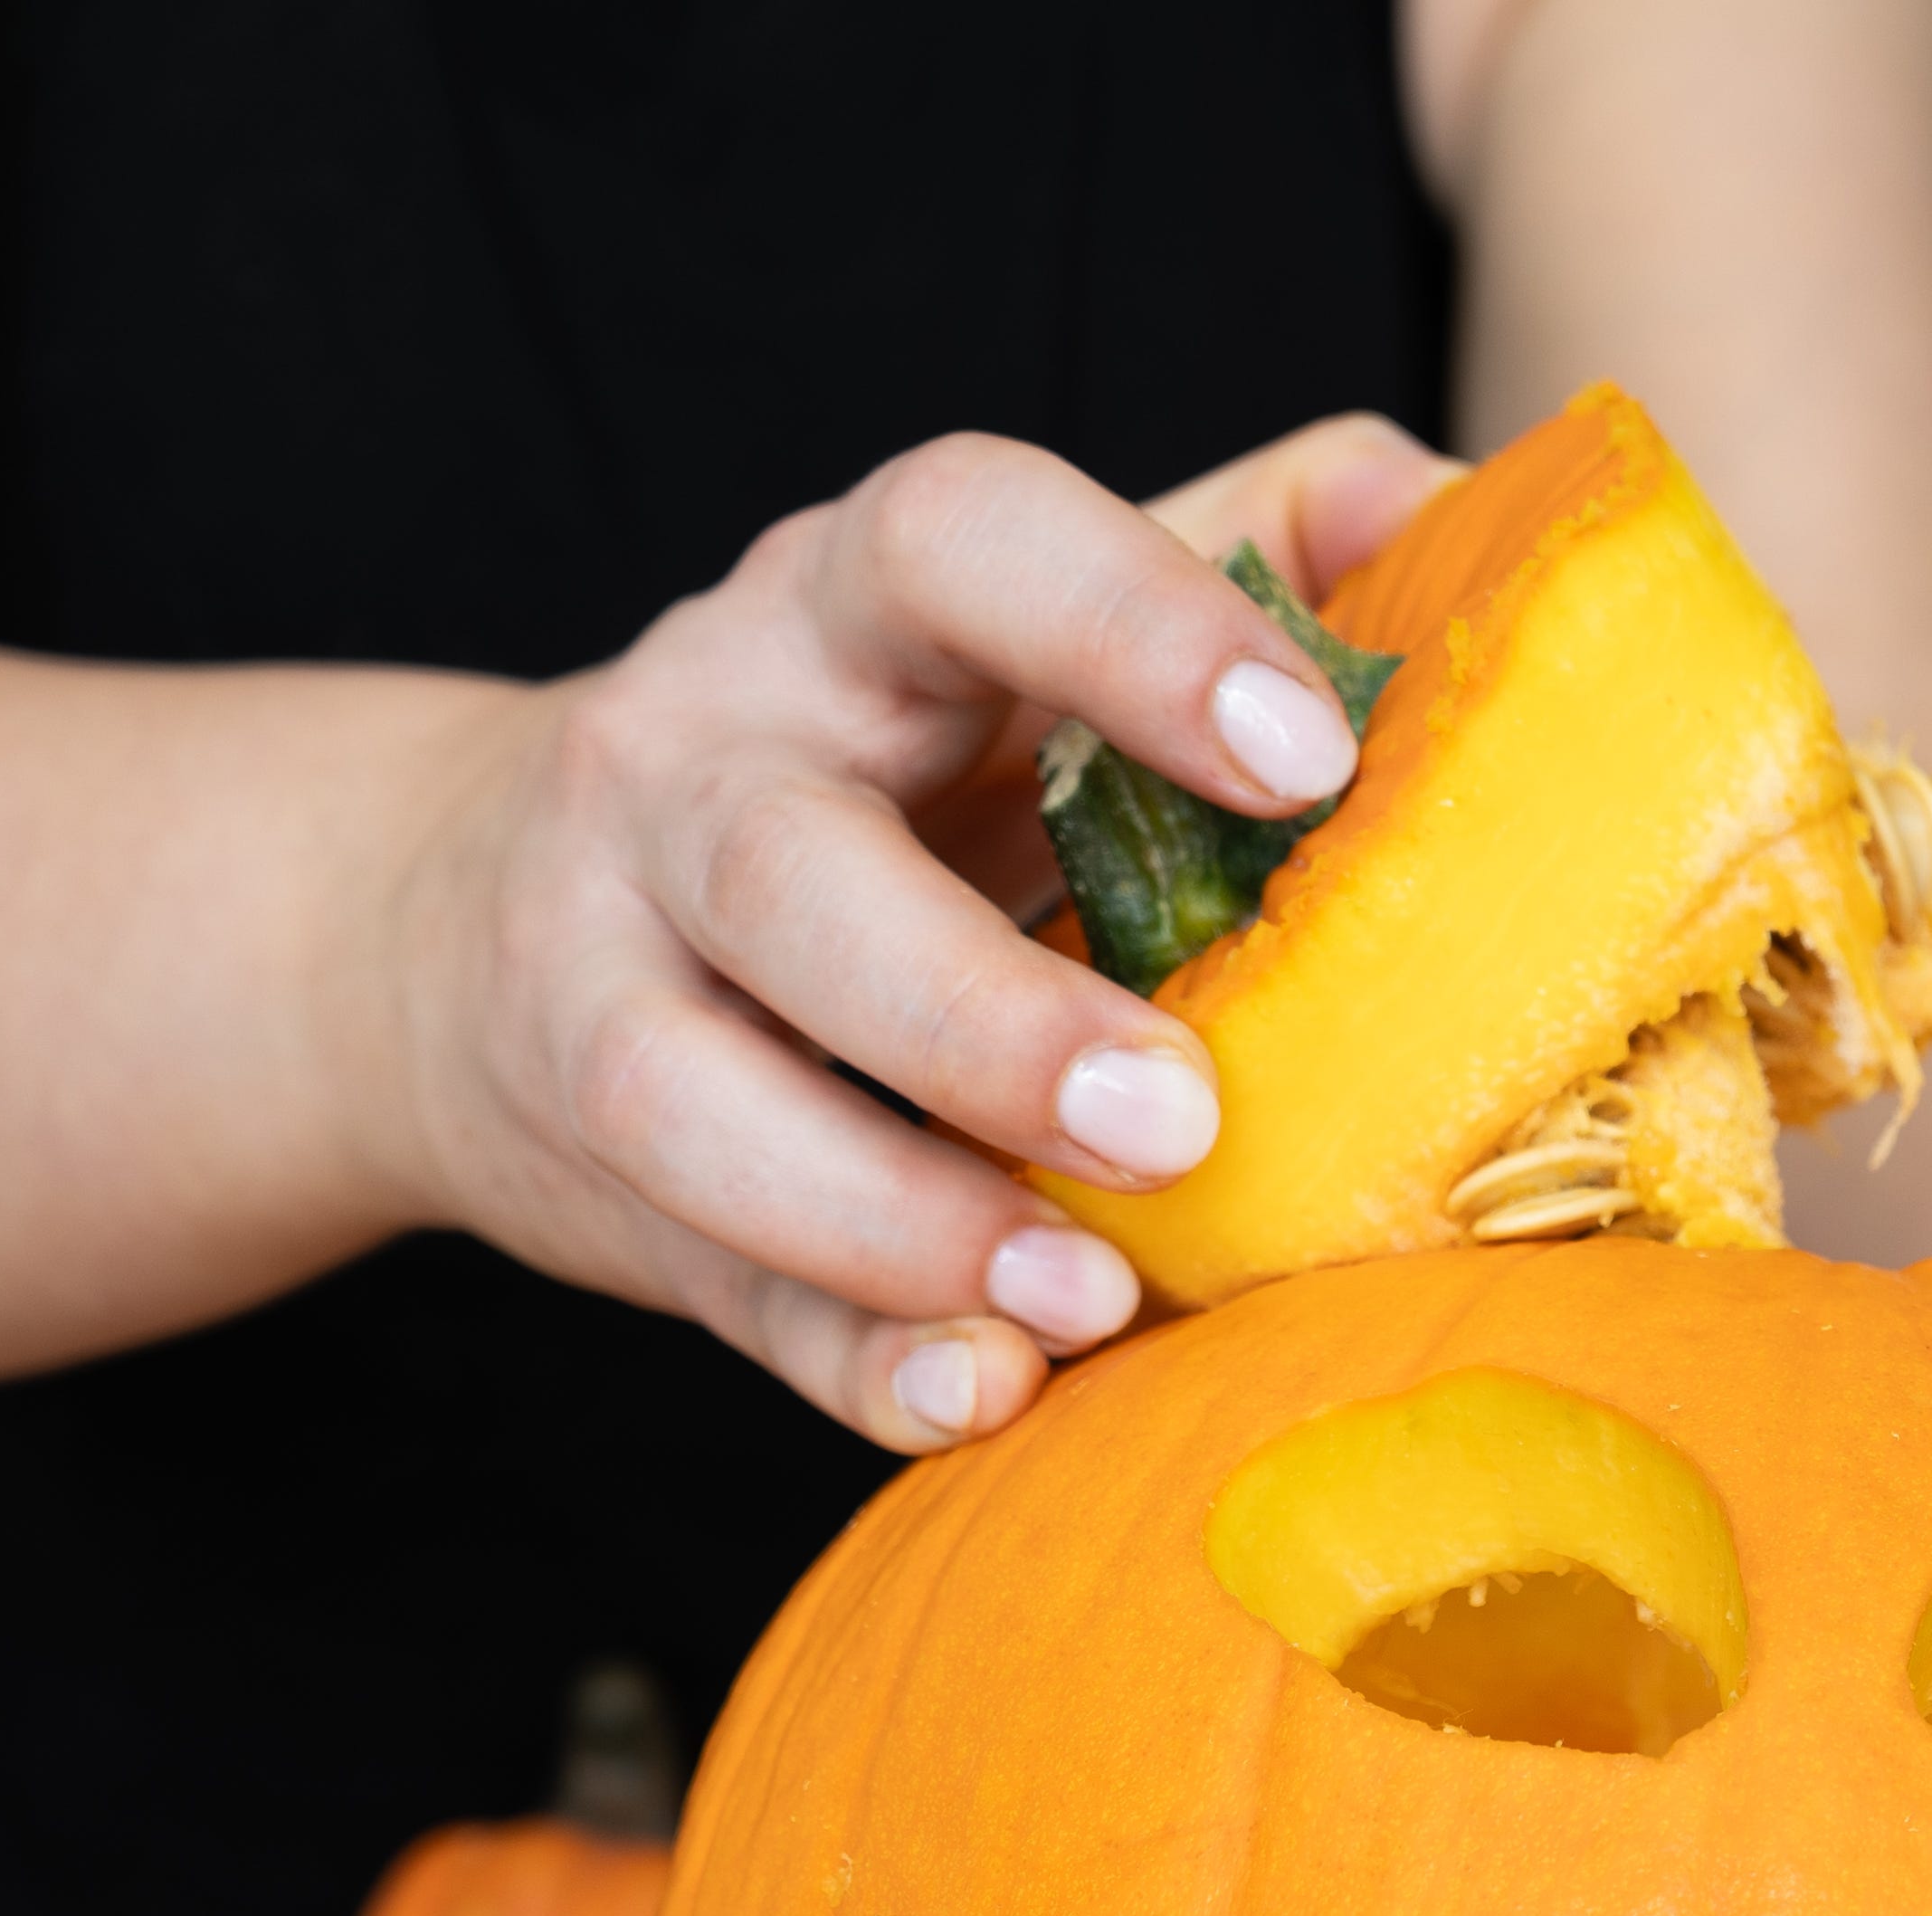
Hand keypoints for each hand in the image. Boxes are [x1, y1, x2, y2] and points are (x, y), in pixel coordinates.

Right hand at [363, 413, 1461, 1451]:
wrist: (461, 914)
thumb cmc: (858, 762)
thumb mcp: (1006, 627)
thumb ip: (1235, 543)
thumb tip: (1471, 503)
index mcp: (834, 614)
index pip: (950, 542)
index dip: (1127, 626)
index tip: (1308, 757)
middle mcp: (684, 770)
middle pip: (786, 867)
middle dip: (981, 1008)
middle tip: (1181, 1115)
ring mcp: (604, 978)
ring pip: (692, 1093)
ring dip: (900, 1214)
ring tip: (1089, 1296)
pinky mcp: (600, 1176)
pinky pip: (716, 1288)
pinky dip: (852, 1358)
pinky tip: (988, 1395)